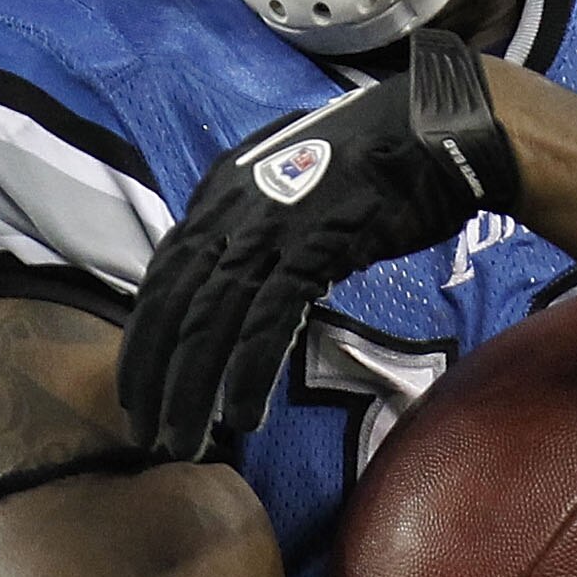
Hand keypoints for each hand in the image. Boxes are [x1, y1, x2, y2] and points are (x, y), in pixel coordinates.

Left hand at [120, 28, 520, 459]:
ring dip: (191, 390)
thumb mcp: (297, 182)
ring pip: (210, 320)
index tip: (138, 391)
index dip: (144, 338)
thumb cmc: (379, 160)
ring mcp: (270, 227)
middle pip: (174, 305)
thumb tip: (250, 265)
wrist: (438, 131)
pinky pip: (267, 322)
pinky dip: (248, 373)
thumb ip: (263, 220)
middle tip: (147, 436)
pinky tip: (241, 418)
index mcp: (221, 192)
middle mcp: (232, 208)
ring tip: (183, 445)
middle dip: (155, 377)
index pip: (164, 275)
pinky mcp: (312, 248)